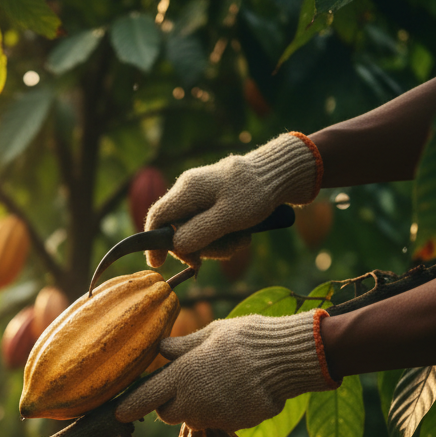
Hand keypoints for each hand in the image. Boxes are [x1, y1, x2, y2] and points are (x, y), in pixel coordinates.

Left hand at [116, 310, 337, 430]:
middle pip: (167, 413)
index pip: (144, 397)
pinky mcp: (233, 425)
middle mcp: (193, 402)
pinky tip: (236, 391)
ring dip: (196, 407)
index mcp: (182, 376)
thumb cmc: (248, 338)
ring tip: (217, 383)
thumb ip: (182, 346)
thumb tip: (161, 348)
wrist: (288, 359)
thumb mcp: (211, 333)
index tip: (117, 412)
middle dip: (169, 402)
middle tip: (185, 382)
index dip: (129, 406)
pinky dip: (220, 411)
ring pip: (193, 419)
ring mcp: (214, 417)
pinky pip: (218, 421)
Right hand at [145, 133, 320, 267]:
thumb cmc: (256, 193)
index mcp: (187, 190)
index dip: (153, 243)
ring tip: (240, 241)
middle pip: (176, 228)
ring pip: (195, 230)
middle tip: (215, 257)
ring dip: (215, 244)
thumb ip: (198, 233)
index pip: (157, 217)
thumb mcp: (228, 218)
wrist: (282, 172)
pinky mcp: (214, 200)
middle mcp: (189, 190)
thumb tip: (175, 246)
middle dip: (196, 247)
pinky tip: (241, 235)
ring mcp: (201, 195)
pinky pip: (209, 225)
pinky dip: (223, 236)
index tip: (157, 264)